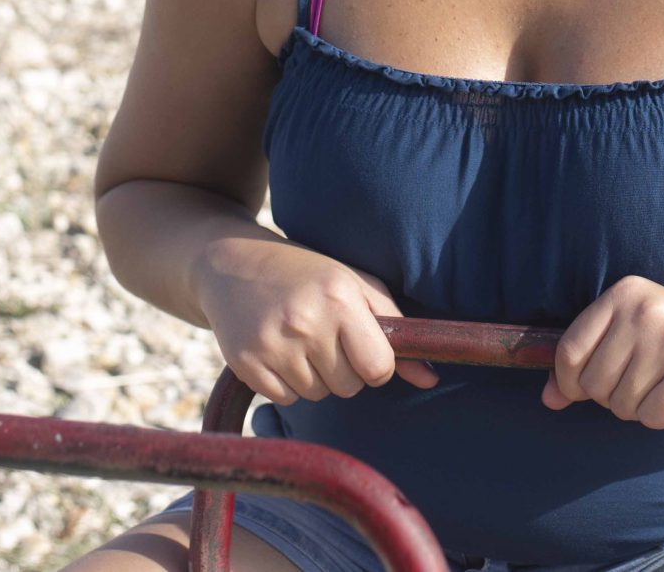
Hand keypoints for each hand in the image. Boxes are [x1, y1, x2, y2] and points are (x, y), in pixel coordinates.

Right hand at [196, 237, 440, 404]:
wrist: (232, 264)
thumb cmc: (306, 274)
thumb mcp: (355, 284)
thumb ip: (396, 328)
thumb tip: (431, 379)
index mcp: (339, 299)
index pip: (378, 368)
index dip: (375, 364)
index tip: (362, 348)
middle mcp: (306, 322)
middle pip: (348, 387)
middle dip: (344, 370)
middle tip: (325, 338)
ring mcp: (272, 345)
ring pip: (317, 396)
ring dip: (315, 376)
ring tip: (299, 340)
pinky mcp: (246, 363)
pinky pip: (285, 400)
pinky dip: (286, 382)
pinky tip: (278, 350)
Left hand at [540, 275, 663, 427]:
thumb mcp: (633, 338)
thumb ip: (587, 364)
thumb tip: (548, 398)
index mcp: (625, 293)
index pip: (568, 351)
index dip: (570, 383)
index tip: (586, 390)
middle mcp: (644, 310)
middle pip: (593, 384)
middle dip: (614, 397)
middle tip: (648, 381)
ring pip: (621, 406)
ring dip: (642, 407)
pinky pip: (652, 417)